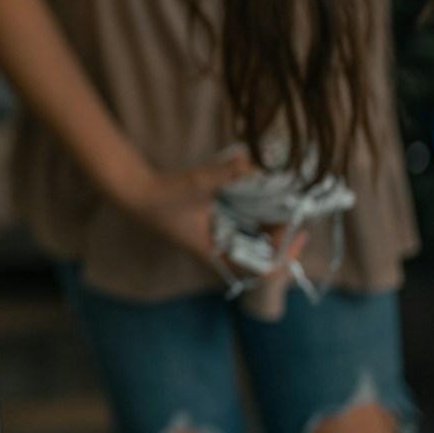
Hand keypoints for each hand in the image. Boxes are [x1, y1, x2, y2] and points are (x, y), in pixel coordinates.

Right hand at [116, 154, 306, 276]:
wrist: (137, 195)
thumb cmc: (162, 199)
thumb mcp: (195, 185)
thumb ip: (223, 173)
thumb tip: (249, 161)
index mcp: (219, 254)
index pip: (264, 271)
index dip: (286, 255)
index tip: (296, 230)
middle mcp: (223, 251)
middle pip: (268, 254)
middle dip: (285, 234)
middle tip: (292, 207)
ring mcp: (221, 239)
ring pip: (260, 240)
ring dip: (275, 223)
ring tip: (283, 200)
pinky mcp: (218, 225)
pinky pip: (249, 226)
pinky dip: (261, 213)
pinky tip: (263, 194)